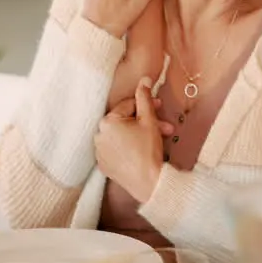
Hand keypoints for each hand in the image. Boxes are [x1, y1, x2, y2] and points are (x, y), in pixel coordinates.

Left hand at [94, 79, 174, 199]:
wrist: (148, 182)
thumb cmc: (149, 150)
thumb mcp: (149, 120)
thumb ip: (145, 98)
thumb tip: (144, 80)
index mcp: (107, 121)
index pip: (128, 106)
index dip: (146, 106)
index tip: (159, 107)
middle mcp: (98, 135)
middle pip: (124, 122)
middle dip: (145, 123)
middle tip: (163, 127)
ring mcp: (99, 151)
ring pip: (120, 136)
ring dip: (137, 135)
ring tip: (154, 141)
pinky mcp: (103, 165)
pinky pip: (115, 150)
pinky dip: (126, 148)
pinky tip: (141, 152)